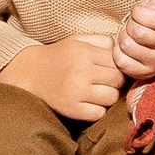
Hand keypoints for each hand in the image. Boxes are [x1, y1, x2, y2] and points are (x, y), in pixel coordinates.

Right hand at [0, 35, 122, 123]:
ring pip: (112, 98)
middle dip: (116, 82)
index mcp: (84, 52)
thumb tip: (123, 51)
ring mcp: (76, 92)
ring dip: (108, 97)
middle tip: (106, 82)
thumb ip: (102, 40)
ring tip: (97, 92)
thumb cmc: (60, 56)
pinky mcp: (72, 109)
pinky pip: (99, 113)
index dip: (119, 67)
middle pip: (118, 80)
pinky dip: (98, 110)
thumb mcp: (78, 40)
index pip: (118, 63)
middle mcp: (81, 71)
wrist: (31, 73)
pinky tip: (89, 103)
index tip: (112, 70)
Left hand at [114, 0, 154, 80]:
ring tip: (132, 36)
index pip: (154, 19)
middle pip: (138, 33)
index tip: (139, 12)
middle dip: (131, 23)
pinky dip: (119, 51)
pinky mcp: (144, 73)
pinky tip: (128, 47)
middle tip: (135, 24)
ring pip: (128, 46)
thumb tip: (154, 7)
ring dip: (124, 36)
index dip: (139, 12)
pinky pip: (121, 61)